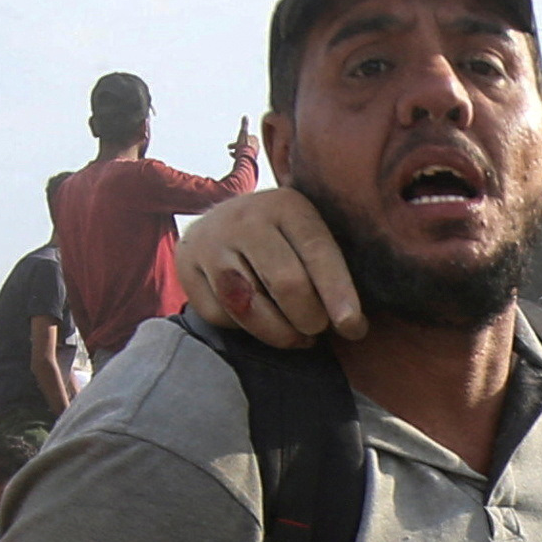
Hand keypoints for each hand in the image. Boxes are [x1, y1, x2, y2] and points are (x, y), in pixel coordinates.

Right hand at [175, 184, 357, 347]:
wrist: (221, 221)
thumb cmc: (281, 240)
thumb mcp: (307, 236)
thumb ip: (328, 268)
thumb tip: (352, 325)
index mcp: (287, 205)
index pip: (318, 253)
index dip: (338, 294)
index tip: (353, 328)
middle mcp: (247, 218)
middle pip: (286, 283)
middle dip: (309, 319)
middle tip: (317, 330)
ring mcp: (213, 241)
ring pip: (249, 305)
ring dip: (279, 333)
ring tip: (296, 336)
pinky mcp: (188, 264)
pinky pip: (220, 315)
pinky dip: (243, 329)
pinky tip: (256, 319)